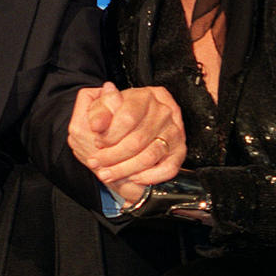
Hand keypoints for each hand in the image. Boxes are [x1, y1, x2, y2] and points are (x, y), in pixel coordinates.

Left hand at [68, 82, 185, 202]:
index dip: (109, 135)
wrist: (131, 130)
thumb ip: (98, 113)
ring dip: (125, 169)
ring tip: (107, 173)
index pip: (127, 118)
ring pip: (150, 156)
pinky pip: (168, 168)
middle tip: (96, 163)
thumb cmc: (116, 118)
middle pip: (137, 140)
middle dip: (112, 156)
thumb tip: (97, 122)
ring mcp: (173, 132)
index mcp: (143, 97)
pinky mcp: (179, 150)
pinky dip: (149, 177)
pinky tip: (133, 178)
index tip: (97, 142)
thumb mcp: (102, 109)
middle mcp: (162, 112)